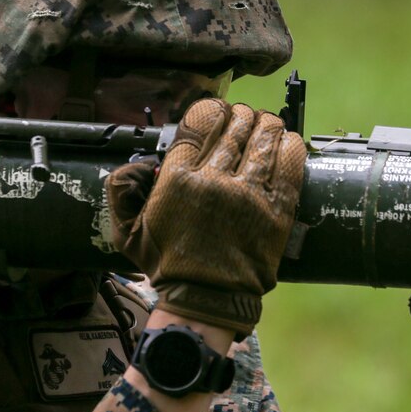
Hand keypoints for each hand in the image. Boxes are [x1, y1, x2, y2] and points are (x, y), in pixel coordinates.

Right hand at [106, 98, 306, 334]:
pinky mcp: (276, 210)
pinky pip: (289, 162)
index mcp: (176, 181)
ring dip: (266, 124)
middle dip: (239, 115)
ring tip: (264, 126)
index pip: (199, 121)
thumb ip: (121, 188)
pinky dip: (289, 145)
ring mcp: (248, 195)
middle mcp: (213, 182)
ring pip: (265, 135)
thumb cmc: (169, 265)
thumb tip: (141, 161)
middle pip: (235, 123)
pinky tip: (284, 142)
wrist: (206, 301)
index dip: (210, 110)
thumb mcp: (127, 231)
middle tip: (242, 120)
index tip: (215, 114)